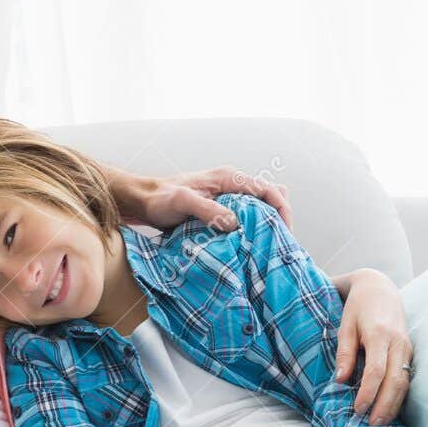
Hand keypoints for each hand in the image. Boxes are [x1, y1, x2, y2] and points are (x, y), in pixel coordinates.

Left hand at [112, 165, 293, 231]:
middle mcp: (231, 185)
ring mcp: (226, 197)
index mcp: (228, 178)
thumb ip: (208, 210)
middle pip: (268, 199)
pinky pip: (244, 218)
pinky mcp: (219, 210)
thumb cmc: (159, 199)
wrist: (142, 200)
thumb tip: (234, 224)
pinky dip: (251, 231)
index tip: (285, 232)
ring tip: (269, 248)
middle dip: (278, 219)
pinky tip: (249, 248)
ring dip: (266, 226)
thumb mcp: (182, 202)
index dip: (282, 209)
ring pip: (258, 209)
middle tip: (281, 244)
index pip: (268, 190)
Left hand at [335, 269, 412, 426]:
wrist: (380, 288)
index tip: (358, 409)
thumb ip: (344, 353)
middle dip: (385, 405)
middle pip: (395, 380)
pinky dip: (399, 394)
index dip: (368, 392)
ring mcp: (407, 348)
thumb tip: (340, 380)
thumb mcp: (345, 326)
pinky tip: (390, 407)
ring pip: (405, 381)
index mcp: (381, 335)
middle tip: (372, 425)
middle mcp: (399, 343)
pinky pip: (407, 376)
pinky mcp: (409, 351)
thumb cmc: (358, 307)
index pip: (377, 371)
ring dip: (394, 403)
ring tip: (381, 422)